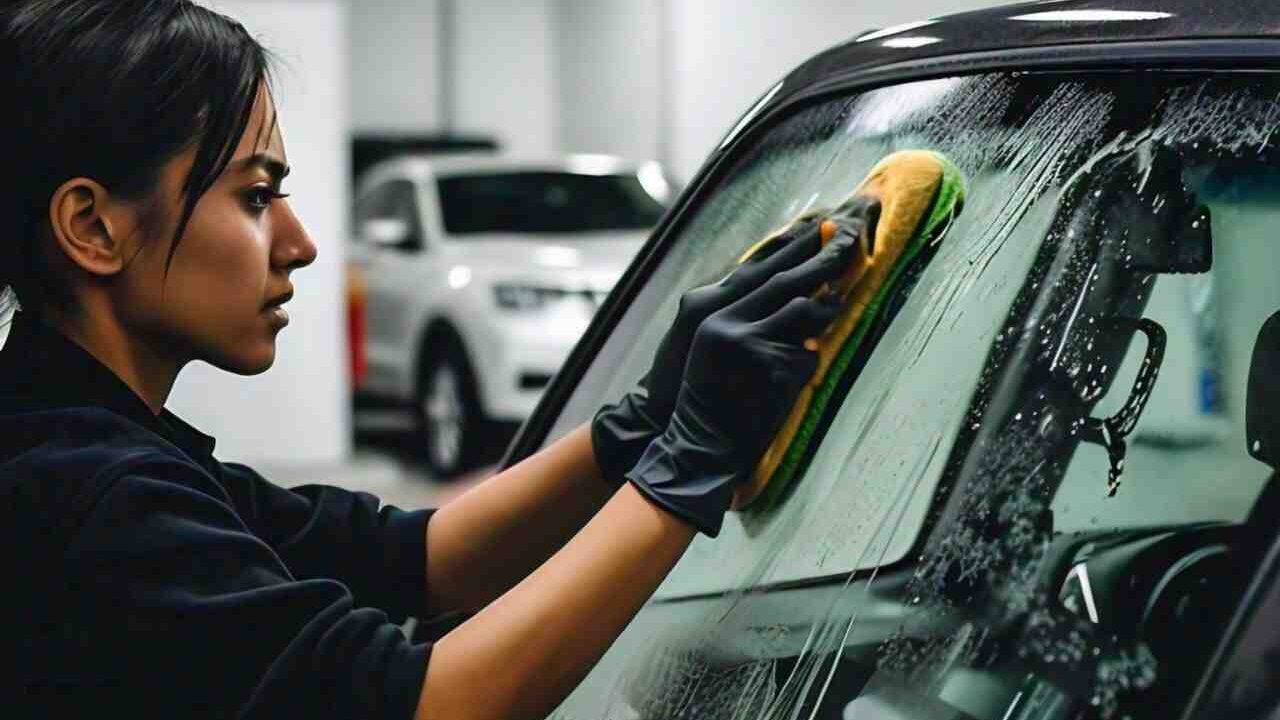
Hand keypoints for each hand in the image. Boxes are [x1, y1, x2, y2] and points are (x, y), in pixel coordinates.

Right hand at [625, 227, 865, 535]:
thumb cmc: (709, 397)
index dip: (791, 246)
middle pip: (785, 281)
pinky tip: (798, 375)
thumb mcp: (713, 346)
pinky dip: (809, 364)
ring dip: (824, 311)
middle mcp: (726, 322)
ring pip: (803, 312)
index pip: (757, 268)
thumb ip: (742, 315)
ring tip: (836, 305)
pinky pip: (808, 356)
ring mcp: (750, 346)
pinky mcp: (772, 371)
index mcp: (708, 310)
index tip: (819, 225)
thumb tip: (790, 288)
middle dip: (821, 259)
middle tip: (850, 240)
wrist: (697, 446)